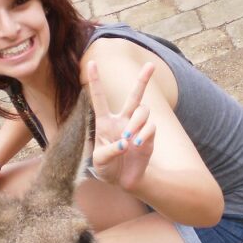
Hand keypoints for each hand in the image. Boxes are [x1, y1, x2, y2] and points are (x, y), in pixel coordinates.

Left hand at [87, 61, 155, 190]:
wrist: (123, 180)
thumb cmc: (107, 167)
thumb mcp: (100, 162)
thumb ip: (109, 151)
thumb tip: (125, 143)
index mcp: (105, 122)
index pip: (99, 98)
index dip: (96, 80)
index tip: (91, 62)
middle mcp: (123, 120)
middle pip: (135, 96)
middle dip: (143, 80)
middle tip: (151, 65)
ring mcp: (137, 127)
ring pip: (143, 111)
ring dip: (136, 122)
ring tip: (129, 139)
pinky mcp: (149, 137)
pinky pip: (151, 127)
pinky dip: (144, 135)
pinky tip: (136, 146)